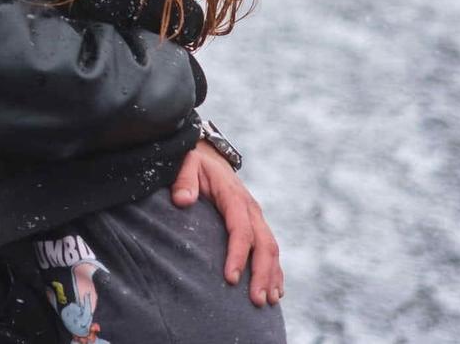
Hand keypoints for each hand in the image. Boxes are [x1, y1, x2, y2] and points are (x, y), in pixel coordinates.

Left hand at [170, 141, 283, 306]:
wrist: (208, 157)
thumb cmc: (194, 163)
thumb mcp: (186, 163)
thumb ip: (184, 180)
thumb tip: (183, 200)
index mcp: (234, 197)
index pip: (241, 230)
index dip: (238, 255)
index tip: (231, 279)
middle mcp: (251, 210)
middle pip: (264, 245)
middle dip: (262, 274)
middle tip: (257, 301)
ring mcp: (257, 219)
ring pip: (271, 250)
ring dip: (272, 277)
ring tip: (268, 302)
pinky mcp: (257, 226)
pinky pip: (271, 251)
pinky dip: (276, 272)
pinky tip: (277, 292)